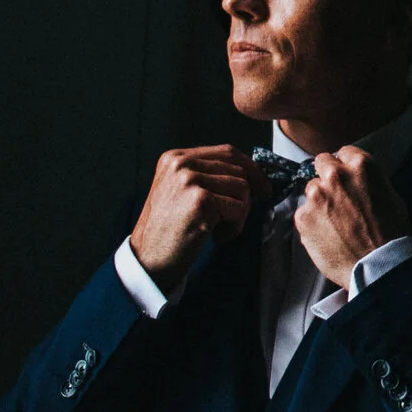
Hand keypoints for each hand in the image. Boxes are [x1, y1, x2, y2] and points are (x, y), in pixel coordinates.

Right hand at [129, 145, 260, 286]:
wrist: (148, 259)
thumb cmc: (169, 230)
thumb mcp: (180, 191)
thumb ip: (207, 175)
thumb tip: (251, 173)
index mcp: (175, 157)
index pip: (227, 152)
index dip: (251, 168)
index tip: (263, 186)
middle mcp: (181, 164)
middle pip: (238, 170)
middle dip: (243, 198)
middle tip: (226, 221)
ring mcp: (190, 180)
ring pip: (242, 189)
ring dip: (237, 215)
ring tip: (216, 229)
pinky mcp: (201, 200)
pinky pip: (239, 209)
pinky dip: (234, 227)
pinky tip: (215, 237)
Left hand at [296, 146, 409, 289]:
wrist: (378, 264)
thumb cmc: (391, 232)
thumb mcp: (392, 195)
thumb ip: (371, 181)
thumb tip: (360, 179)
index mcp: (361, 166)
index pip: (343, 152)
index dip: (346, 166)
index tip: (348, 177)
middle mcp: (335, 175)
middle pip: (322, 163)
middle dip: (328, 176)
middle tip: (338, 195)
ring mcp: (316, 196)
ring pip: (311, 189)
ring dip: (319, 200)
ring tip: (334, 221)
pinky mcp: (303, 218)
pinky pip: (303, 213)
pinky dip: (312, 222)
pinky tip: (327, 234)